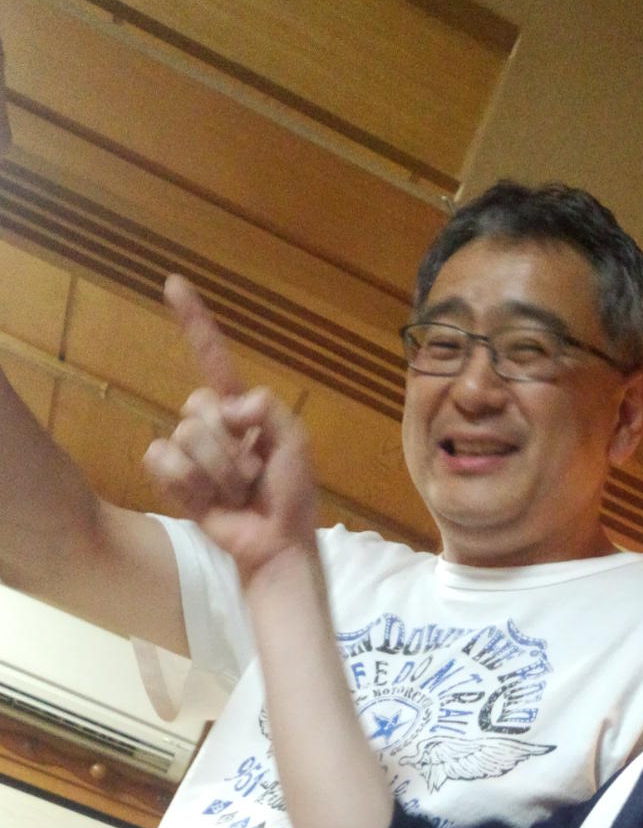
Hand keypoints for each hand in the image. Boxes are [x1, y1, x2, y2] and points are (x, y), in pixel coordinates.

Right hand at [144, 275, 317, 583]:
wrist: (276, 543)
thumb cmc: (292, 497)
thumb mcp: (296, 444)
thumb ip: (270, 409)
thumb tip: (232, 406)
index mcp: (242, 408)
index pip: (213, 357)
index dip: (194, 322)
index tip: (173, 284)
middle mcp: (212, 424)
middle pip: (197, 405)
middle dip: (229, 445)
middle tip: (253, 475)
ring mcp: (191, 452)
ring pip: (185, 437)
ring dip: (218, 471)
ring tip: (237, 493)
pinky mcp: (174, 480)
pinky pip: (162, 460)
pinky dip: (187, 483)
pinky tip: (209, 502)